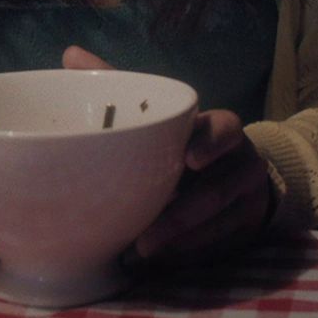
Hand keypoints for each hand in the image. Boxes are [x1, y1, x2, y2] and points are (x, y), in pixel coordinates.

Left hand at [61, 44, 274, 267]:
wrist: (243, 178)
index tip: (190, 160)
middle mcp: (240, 162)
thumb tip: (71, 54)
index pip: (225, 129)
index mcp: (221, 129)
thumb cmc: (187, 141)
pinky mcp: (245, 229)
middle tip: (145, 234)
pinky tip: (159, 264)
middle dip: (182, 213)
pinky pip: (219, 245)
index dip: (211, 143)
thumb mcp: (162, 113)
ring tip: (143, 252)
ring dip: (181, 241)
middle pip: (219, 188)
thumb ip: (122, 86)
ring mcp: (247, 199)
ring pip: (219, 222)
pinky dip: (189, 255)